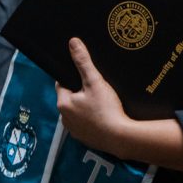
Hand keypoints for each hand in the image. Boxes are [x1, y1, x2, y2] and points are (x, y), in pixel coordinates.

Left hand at [55, 39, 128, 156]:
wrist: (121, 138)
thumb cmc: (106, 109)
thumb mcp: (94, 81)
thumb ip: (83, 61)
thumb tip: (73, 43)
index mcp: (63, 104)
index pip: (61, 83)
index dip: (72, 77)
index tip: (83, 74)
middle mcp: (65, 119)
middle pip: (70, 98)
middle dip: (80, 91)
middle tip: (95, 87)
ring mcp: (75, 131)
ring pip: (77, 111)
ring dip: (85, 106)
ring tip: (101, 101)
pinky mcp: (85, 139)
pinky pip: (85, 124)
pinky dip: (91, 118)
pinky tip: (103, 115)